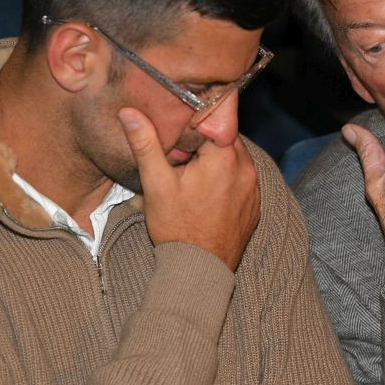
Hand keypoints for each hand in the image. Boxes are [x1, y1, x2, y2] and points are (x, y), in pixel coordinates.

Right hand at [118, 108, 259, 271]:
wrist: (199, 271)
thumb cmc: (176, 228)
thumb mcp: (156, 184)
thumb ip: (146, 144)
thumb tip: (130, 113)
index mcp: (224, 157)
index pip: (217, 119)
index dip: (198, 120)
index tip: (181, 126)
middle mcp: (247, 169)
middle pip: (226, 138)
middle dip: (206, 141)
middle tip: (183, 154)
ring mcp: (254, 188)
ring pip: (236, 158)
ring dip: (217, 160)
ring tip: (193, 174)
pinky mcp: (255, 204)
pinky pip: (243, 179)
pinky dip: (227, 179)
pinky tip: (207, 193)